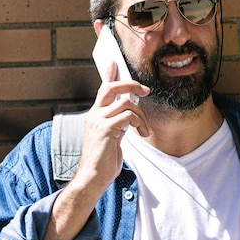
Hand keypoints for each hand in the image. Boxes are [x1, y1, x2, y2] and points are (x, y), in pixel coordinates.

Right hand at [40, 66, 148, 239]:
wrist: (93, 177)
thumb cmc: (103, 160)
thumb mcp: (112, 137)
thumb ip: (118, 123)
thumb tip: (129, 112)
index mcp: (95, 115)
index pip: (102, 88)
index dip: (109, 74)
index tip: (114, 62)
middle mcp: (94, 115)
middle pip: (111, 87)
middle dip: (131, 84)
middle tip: (145, 91)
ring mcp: (98, 121)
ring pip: (125, 103)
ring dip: (140, 115)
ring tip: (144, 129)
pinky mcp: (105, 130)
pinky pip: (127, 116)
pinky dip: (138, 123)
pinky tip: (140, 134)